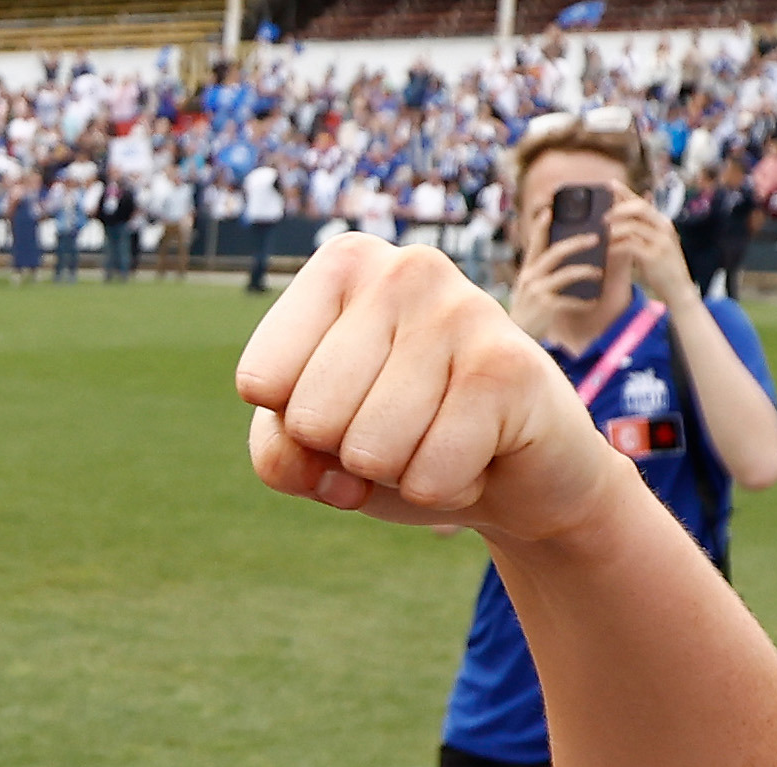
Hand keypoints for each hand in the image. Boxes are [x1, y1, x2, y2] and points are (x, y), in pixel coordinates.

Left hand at [237, 237, 619, 544]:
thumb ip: (279, 454)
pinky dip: (444, 491)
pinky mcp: (509, 366)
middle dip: (346, 453)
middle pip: (310, 418)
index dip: (295, 427)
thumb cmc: (398, 440)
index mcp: (341, 267)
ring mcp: (461, 308)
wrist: (516, 468)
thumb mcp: (310, 447)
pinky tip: (477, 454)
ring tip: (438, 437)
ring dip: (399, 473)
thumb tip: (337, 473)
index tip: (346, 408)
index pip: (260, 381)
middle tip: (400, 429)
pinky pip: (428, 477)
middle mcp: (402, 269)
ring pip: (368, 452)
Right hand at [505, 219, 607, 336]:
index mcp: (528, 270)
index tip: (550, 209)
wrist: (516, 338)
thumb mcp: (528, 288)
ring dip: (586, 271)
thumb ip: (542, 273)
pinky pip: (571, 299)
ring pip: (567, 273)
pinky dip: (584, 300)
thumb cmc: (527, 311)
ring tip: (599, 273)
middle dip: (578, 242)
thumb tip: (566, 258)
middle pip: (556, 252)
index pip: (535, 242)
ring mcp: (538, 292)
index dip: (542, 225)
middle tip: (596, 237)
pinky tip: (592, 301)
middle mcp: (531, 277)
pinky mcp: (546, 307)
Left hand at [608, 189, 696, 308]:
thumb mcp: (653, 246)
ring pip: (632, 226)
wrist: (678, 289)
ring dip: (613, 230)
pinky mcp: (654, 256)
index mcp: (662, 223)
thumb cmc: (662, 269)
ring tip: (602, 236)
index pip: (642, 202)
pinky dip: (616, 246)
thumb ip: (639, 233)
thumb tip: (617, 224)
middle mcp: (663, 228)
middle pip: (638, 208)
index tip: (609, 184)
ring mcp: (660, 241)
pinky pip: (630, 245)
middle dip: (617, 210)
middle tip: (602, 218)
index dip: (624, 192)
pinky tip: (608, 251)